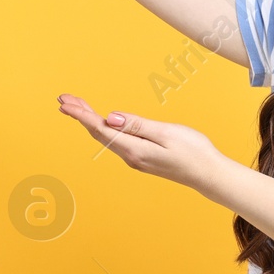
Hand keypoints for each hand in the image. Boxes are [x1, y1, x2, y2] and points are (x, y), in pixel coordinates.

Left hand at [56, 94, 225, 193]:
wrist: (209, 175)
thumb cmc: (194, 152)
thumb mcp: (167, 133)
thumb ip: (137, 125)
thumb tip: (110, 117)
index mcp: (134, 149)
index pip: (101, 128)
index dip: (81, 114)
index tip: (64, 102)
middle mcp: (130, 156)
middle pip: (98, 133)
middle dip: (80, 115)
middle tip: (63, 99)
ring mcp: (136, 159)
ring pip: (105, 137)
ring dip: (89, 121)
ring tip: (76, 106)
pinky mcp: (142, 158)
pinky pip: (115, 141)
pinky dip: (103, 128)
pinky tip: (101, 122)